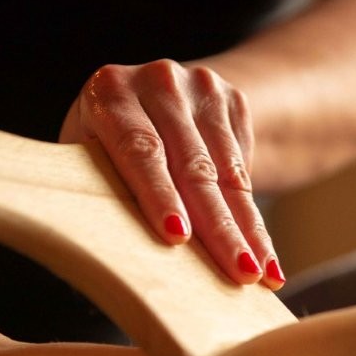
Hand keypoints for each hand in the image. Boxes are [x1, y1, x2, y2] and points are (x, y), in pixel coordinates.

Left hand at [60, 59, 284, 288]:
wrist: (155, 95)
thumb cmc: (105, 146)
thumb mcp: (89, 156)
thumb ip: (98, 189)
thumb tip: (111, 254)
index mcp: (111, 92)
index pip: (140, 150)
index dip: (158, 195)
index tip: (177, 237)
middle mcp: (159, 81)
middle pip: (193, 165)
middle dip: (218, 226)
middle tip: (237, 272)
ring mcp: (201, 87)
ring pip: (228, 173)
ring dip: (247, 230)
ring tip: (260, 274)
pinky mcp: (233, 101)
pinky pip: (245, 169)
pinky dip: (255, 220)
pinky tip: (266, 258)